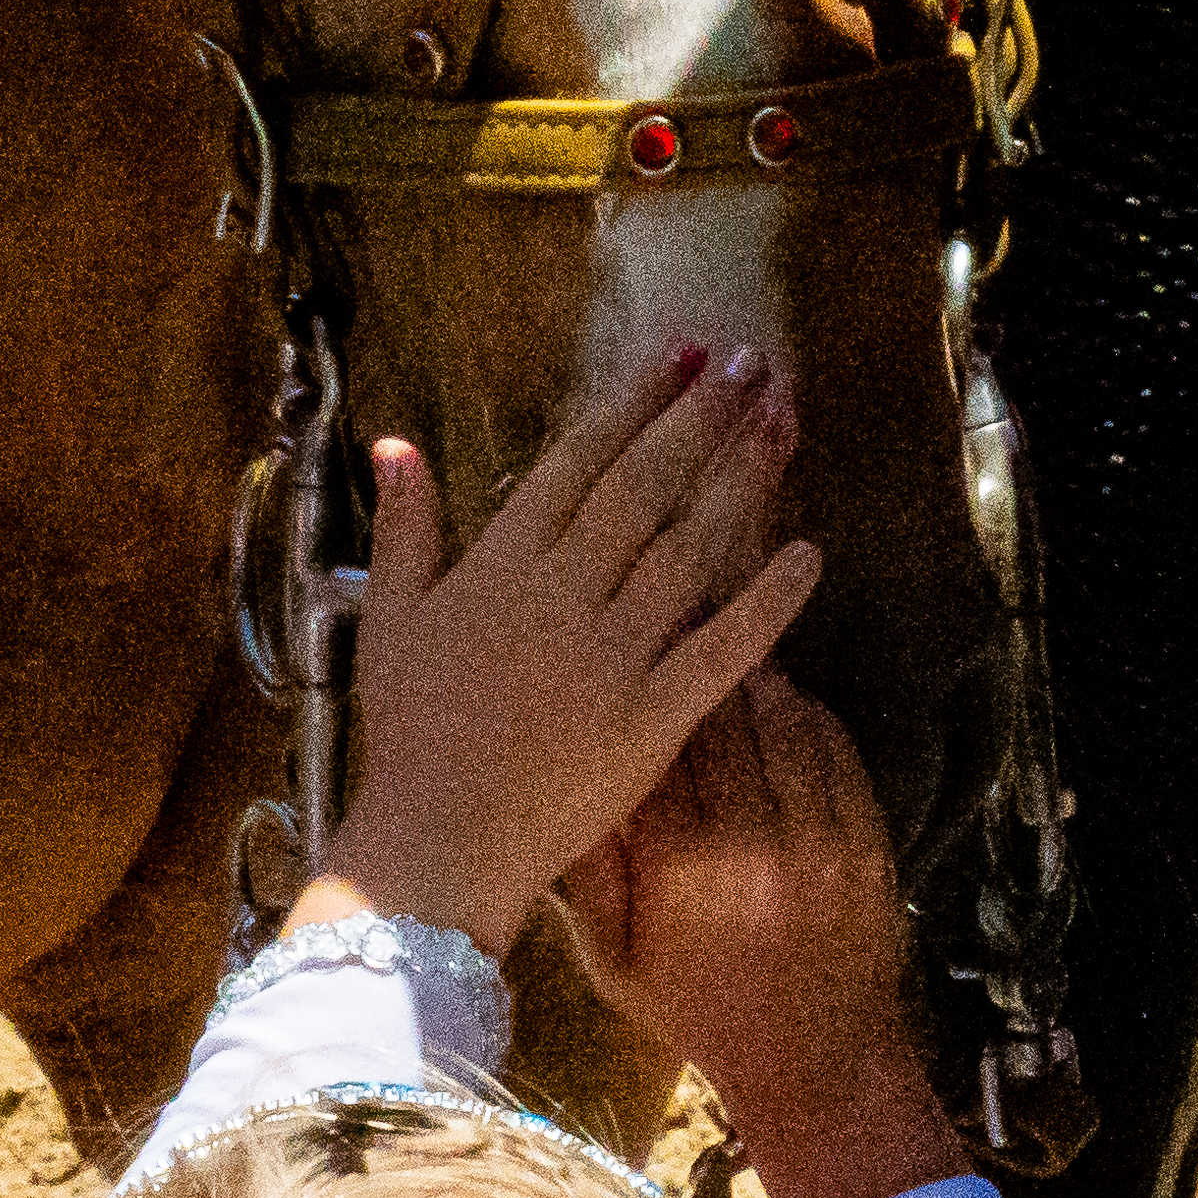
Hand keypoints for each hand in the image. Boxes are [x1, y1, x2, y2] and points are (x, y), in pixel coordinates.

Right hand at [300, 343, 825, 956]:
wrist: (435, 842)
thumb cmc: (407, 736)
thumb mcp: (387, 620)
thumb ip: (403, 530)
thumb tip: (396, 443)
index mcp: (501, 563)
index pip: (580, 460)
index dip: (636, 403)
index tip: (682, 355)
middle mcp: (563, 592)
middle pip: (647, 486)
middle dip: (703, 418)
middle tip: (754, 363)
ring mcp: (613, 653)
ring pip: (689, 547)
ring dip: (740, 480)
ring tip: (783, 422)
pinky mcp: (653, 717)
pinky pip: (722, 650)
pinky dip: (768, 602)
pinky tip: (810, 554)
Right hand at [565, 673, 964, 1197]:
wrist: (819, 1063)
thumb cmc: (701, 1013)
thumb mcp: (613, 963)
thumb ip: (587, 874)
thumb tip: (562, 783)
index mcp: (679, 869)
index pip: (654, 744)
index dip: (640, 692)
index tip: (626, 659)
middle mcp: (750, 841)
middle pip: (718, 715)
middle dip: (694, 668)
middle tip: (674, 628)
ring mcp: (819, 835)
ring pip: (781, 716)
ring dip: (752, 680)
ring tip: (725, 656)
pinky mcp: (867, 836)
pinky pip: (834, 745)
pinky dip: (805, 714)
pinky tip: (782, 703)